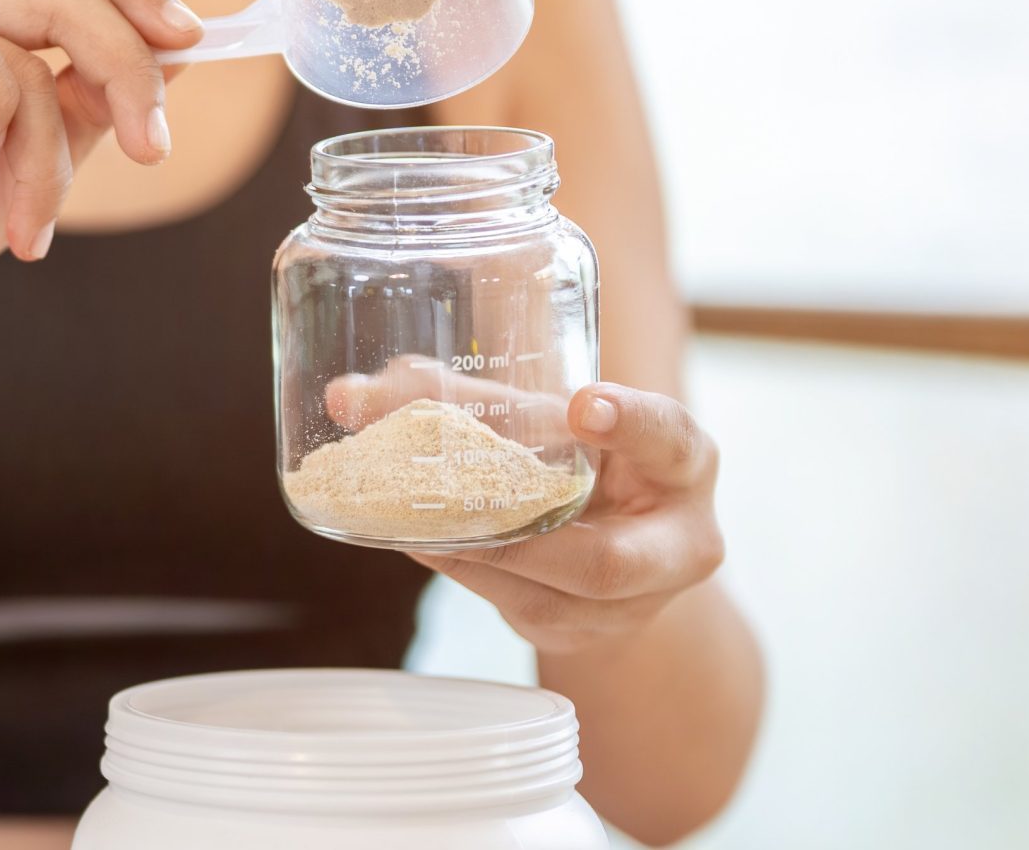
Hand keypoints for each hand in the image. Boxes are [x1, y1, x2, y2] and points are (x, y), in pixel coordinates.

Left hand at [412, 383, 726, 655]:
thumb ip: (457, 396)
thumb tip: (345, 396)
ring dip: (476, 561)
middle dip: (524, 541)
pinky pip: (519, 610)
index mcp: (682, 463)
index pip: (670, 438)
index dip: (631, 423)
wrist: (613, 545)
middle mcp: (676, 541)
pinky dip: (466, 575)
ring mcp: (632, 603)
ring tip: (415, 525)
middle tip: (459, 506)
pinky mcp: (580, 632)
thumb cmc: (578, 460)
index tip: (582, 404)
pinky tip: (424, 545)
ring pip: (549, 597)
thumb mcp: (548, 418)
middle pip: (607, 561)